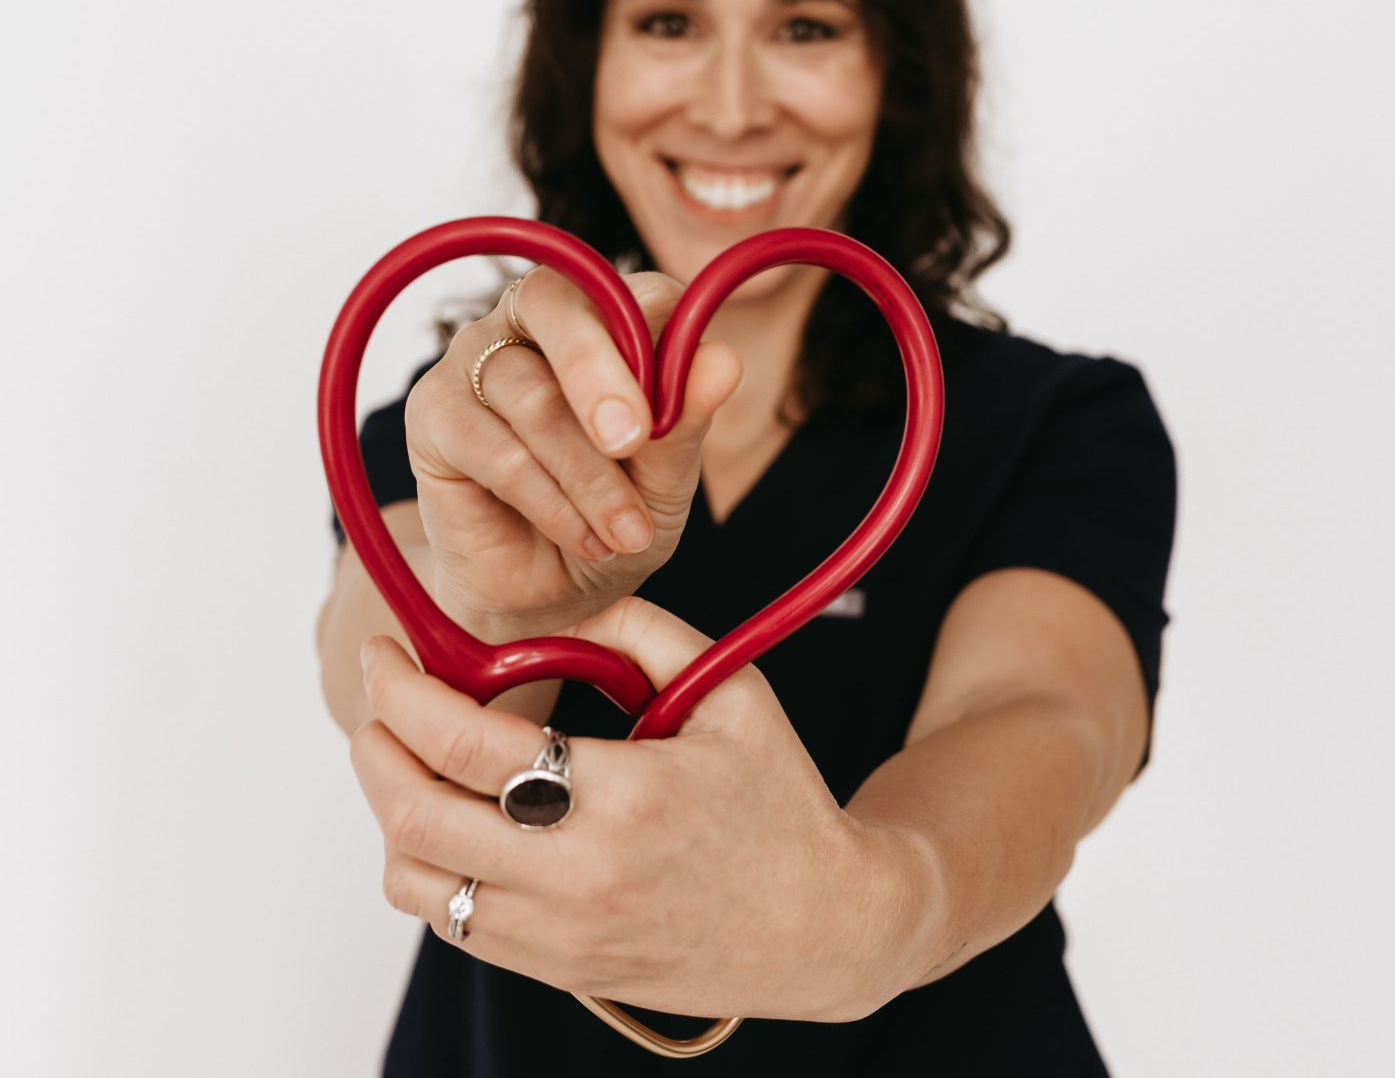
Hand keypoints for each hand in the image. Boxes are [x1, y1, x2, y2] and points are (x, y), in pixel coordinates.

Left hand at [349, 599, 934, 1020]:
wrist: (824, 927)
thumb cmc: (780, 801)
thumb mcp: (731, 689)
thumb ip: (639, 630)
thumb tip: (551, 620)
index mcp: (625, 795)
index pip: (464, 743)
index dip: (403, 689)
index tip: (388, 653)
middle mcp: (580, 876)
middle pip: (415, 815)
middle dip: (375, 743)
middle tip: (384, 701)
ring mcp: (562, 935)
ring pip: (415, 880)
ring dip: (395, 809)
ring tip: (425, 761)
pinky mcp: (558, 968)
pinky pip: (453, 921)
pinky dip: (433, 862)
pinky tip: (466, 817)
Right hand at [403, 268, 740, 637]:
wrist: (549, 595)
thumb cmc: (612, 515)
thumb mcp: (666, 479)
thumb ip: (687, 417)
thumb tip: (724, 359)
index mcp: (608, 315)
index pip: (637, 290)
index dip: (660, 334)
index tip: (684, 397)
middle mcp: (535, 320)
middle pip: (559, 307)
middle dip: (601, 377)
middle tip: (633, 442)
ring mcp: (476, 358)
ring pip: (532, 395)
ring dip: (588, 476)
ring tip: (625, 534)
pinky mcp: (432, 412)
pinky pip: (491, 446)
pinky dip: (546, 499)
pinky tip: (580, 535)